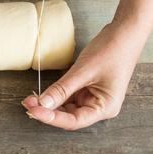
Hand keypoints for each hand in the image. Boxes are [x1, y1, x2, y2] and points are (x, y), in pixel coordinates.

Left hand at [22, 22, 146, 129]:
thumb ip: (62, 89)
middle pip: (69, 116)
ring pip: (67, 108)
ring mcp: (94, 99)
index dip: (52, 118)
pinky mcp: (88, 90)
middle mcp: (100, 107)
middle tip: (28, 103)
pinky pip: (69, 97)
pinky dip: (56, 96)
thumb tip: (43, 104)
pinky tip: (42, 94)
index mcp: (105, 108)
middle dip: (48, 111)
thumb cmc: (112, 51)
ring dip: (50, 104)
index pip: (74, 121)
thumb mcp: (83, 71)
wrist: (125, 32)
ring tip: (31, 98)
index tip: (34, 110)